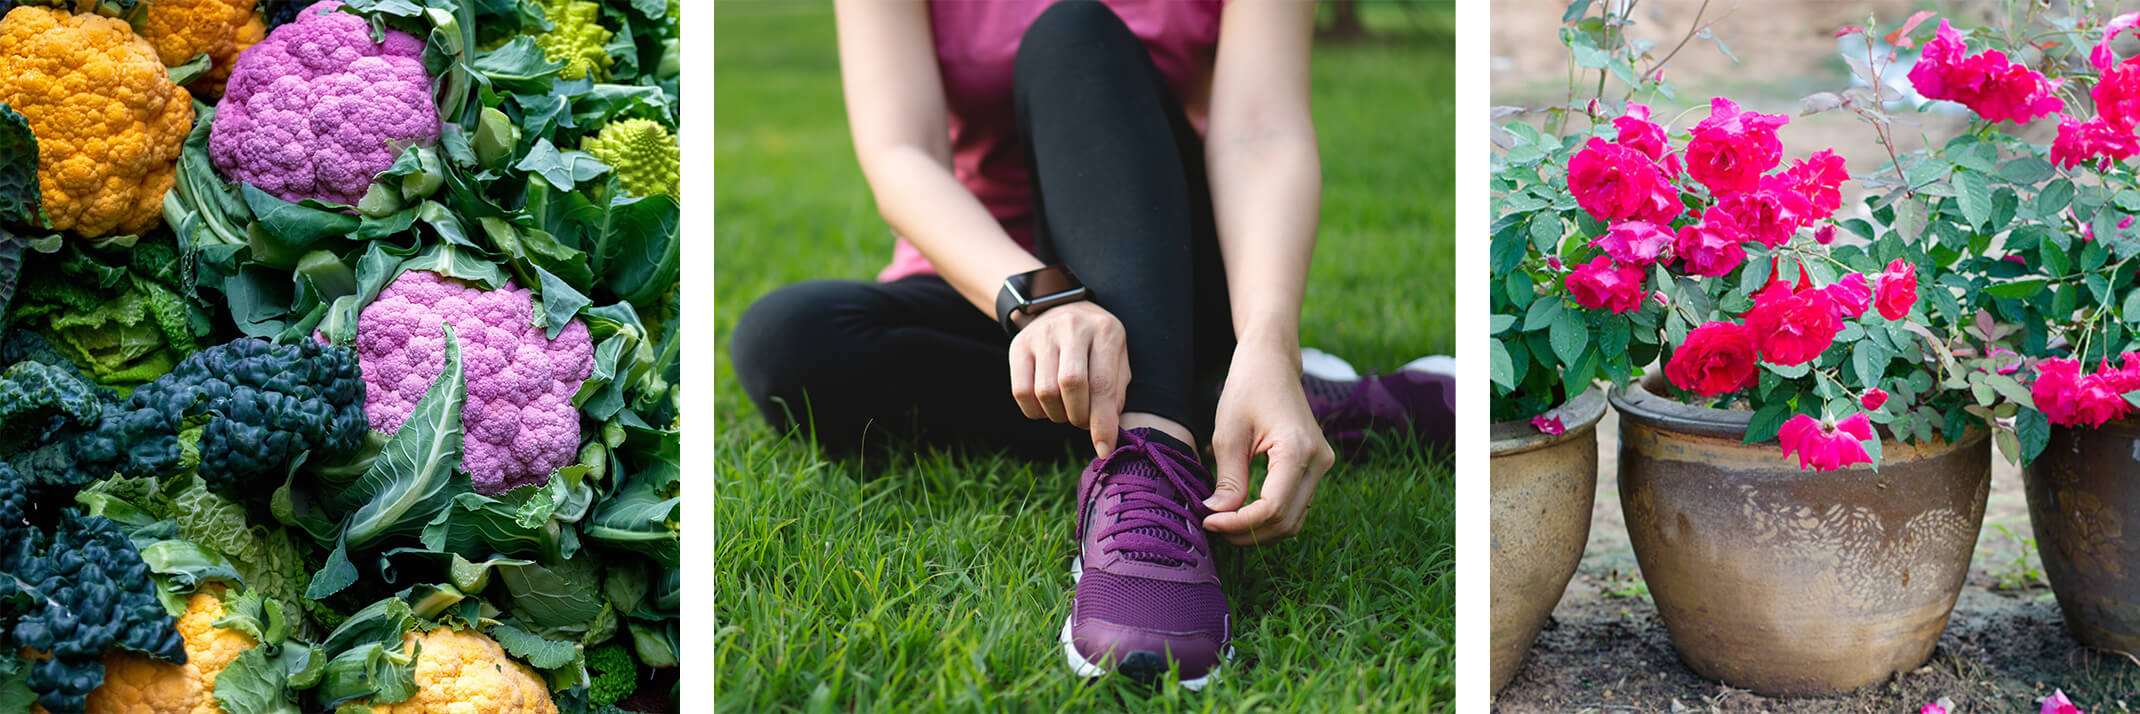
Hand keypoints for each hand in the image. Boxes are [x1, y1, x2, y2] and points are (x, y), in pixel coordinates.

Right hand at [1008, 301, 1131, 454]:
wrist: (1062, 308)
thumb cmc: (1096, 345)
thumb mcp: (1116, 360)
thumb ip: (1115, 395)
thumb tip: (1106, 438)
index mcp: (1105, 330)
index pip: (1102, 384)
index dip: (1103, 422)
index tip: (1104, 449)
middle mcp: (1072, 326)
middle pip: (1070, 385)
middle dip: (1078, 416)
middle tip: (1083, 421)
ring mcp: (1041, 334)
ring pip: (1044, 391)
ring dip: (1058, 415)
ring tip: (1068, 410)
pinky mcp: (1018, 345)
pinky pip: (1020, 392)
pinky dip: (1036, 411)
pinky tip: (1047, 406)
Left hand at [1202, 344, 1334, 545]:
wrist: (1272, 363)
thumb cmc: (1248, 388)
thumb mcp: (1229, 433)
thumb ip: (1228, 479)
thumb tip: (1217, 515)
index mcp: (1298, 450)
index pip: (1272, 508)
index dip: (1239, 523)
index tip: (1208, 520)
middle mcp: (1318, 461)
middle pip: (1286, 521)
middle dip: (1248, 532)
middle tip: (1212, 526)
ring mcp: (1322, 465)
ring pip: (1294, 519)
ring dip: (1259, 530)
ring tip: (1224, 522)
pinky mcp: (1315, 467)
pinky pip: (1295, 505)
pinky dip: (1270, 517)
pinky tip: (1242, 513)